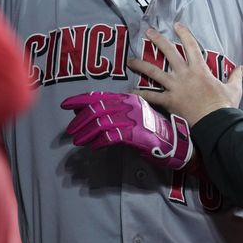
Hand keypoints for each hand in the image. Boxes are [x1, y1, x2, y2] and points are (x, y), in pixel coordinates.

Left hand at [60, 91, 193, 169]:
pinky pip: (113, 136)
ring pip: (102, 122)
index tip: (66, 104)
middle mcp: (130, 105)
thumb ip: (113, 114)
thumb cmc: (152, 132)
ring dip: (86, 132)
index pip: (100, 96)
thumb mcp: (132, 118)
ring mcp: (134, 119)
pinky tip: (94, 146)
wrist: (176, 143)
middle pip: (98, 109)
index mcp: (128, 98)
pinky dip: (100, 141)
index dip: (81, 99)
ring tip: (78, 141)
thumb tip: (87, 113)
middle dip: (80, 120)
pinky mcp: (137, 134)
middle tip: (70, 130)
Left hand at [126, 23, 242, 126]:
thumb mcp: (234, 88)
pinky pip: (153, 97)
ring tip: (130, 60)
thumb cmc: (225, 105)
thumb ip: (236, 76)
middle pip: (169, 53)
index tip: (176, 25)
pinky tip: (131, 91)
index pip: (191, 46)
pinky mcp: (170, 101)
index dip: (184, 33)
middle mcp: (185, 74)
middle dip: (158, 40)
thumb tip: (242, 68)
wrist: (217, 123)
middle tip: (148, 32)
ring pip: (155, 72)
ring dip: (142, 65)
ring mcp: (176, 87)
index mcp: (200, 69)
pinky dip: (142, 94)